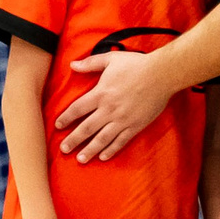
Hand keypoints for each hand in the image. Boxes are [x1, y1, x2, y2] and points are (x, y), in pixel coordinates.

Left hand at [55, 50, 176, 162]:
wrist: (162, 74)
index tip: (57, 126)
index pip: (78, 109)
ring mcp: (123, 120)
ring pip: (102, 139)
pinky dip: (111, 150)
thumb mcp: (111, 59)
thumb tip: (72, 65)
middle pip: (86, 128)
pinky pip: (121, 141)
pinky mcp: (136, 126)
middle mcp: (109, 109)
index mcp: (101, 93)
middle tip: (63, 150)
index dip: (66, 118)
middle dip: (73, 140)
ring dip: (90, 150)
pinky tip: (103, 157)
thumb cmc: (136, 64)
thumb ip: (90, 63)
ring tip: (80, 159)